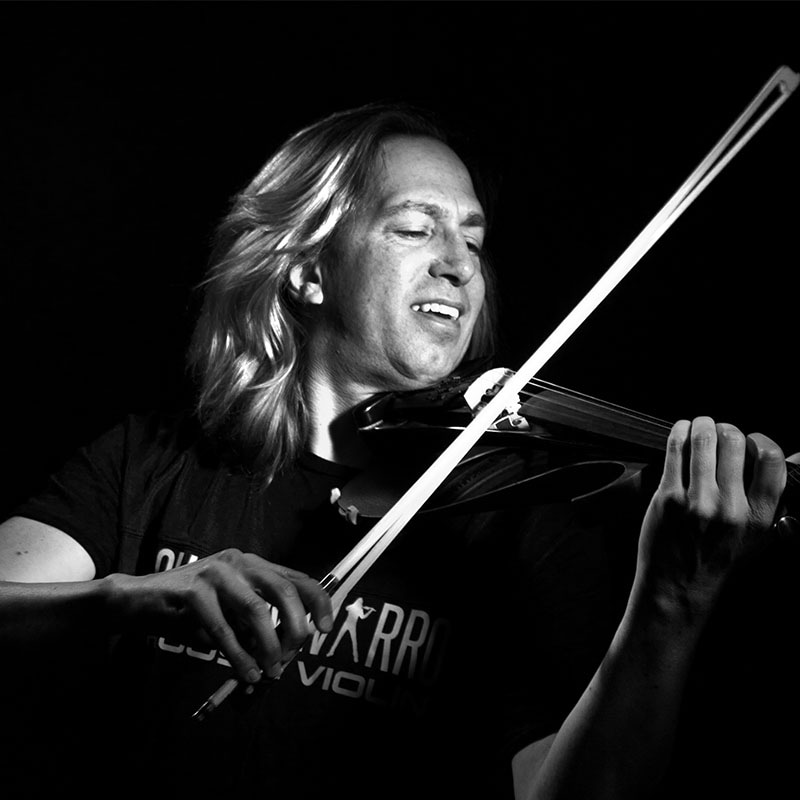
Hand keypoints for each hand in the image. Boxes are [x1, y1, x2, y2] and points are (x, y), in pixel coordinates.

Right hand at [106, 548, 332, 683]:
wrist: (135, 602)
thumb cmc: (186, 610)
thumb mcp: (228, 614)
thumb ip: (254, 626)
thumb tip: (282, 655)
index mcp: (251, 564)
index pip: (295, 577)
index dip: (317, 602)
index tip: (325, 629)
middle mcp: (238, 562)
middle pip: (282, 590)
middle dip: (294, 627)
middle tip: (292, 657)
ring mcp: (215, 572)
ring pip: (256, 610)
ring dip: (267, 646)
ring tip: (268, 671)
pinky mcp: (192, 590)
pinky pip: (223, 628)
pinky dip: (238, 655)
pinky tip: (245, 672)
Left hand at [637, 416, 785, 621]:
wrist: (678, 586)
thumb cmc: (719, 558)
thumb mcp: (759, 535)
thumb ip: (774, 499)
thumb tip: (796, 458)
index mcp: (758, 516)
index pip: (771, 459)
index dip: (760, 440)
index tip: (750, 440)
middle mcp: (729, 508)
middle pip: (734, 441)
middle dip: (726, 428)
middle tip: (720, 431)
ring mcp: (696, 502)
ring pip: (703, 440)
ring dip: (701, 424)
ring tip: (700, 425)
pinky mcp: (667, 497)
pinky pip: (675, 450)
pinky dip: (679, 433)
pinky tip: (682, 431)